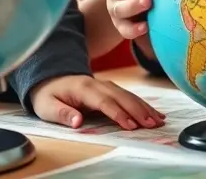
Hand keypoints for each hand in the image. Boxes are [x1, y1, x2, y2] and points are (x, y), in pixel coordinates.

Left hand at [29, 74, 164, 129]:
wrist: (50, 78)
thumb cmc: (48, 95)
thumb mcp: (47, 106)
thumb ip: (62, 113)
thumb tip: (77, 121)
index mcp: (83, 88)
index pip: (104, 102)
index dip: (118, 113)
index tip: (130, 125)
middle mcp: (98, 84)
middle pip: (122, 97)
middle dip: (138, 111)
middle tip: (152, 124)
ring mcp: (106, 85)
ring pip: (129, 96)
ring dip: (145, 108)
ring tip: (158, 121)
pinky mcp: (111, 89)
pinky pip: (129, 96)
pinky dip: (143, 104)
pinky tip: (155, 113)